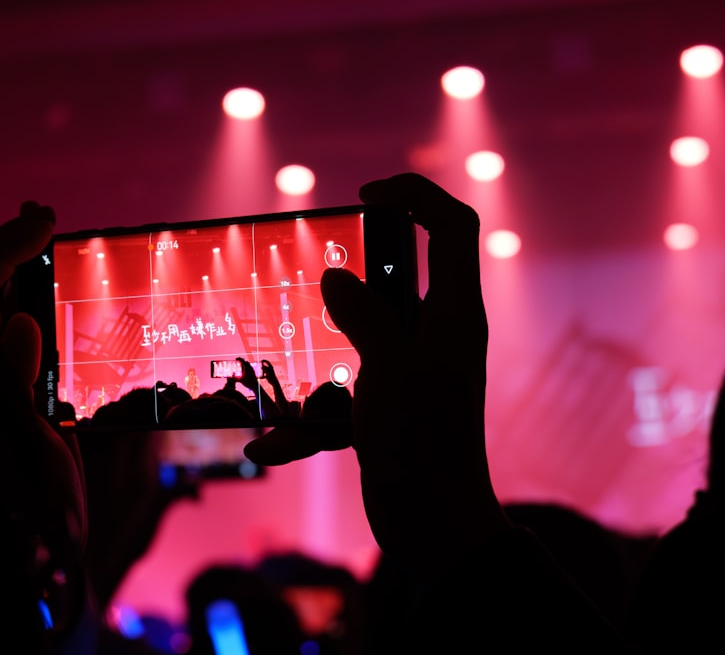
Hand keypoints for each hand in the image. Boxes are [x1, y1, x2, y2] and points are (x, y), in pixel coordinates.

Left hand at [0, 201, 88, 601]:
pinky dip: (17, 317)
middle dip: (4, 254)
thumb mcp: (33, 455)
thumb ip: (15, 387)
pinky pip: (0, 351)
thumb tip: (15, 322)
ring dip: (10, 281)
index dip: (6, 251)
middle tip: (40, 216)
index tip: (43, 219)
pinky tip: (38, 306)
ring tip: (38, 243)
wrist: (27, 574)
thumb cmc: (33, 522)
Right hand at [245, 174, 509, 579]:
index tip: (367, 193)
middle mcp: (435, 337)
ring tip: (279, 368)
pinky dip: (306, 422)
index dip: (417, 196)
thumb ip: (366, 316)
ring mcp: (410, 374)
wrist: (434, 531)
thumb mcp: (391, 370)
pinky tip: (271, 446)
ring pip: (358, 340)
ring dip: (319, 356)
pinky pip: (340, 400)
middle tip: (310, 273)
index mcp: (453, 315)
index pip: (451, 228)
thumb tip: (337, 278)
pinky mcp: (386, 410)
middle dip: (351, 277)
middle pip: (396, 279)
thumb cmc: (423, 445)